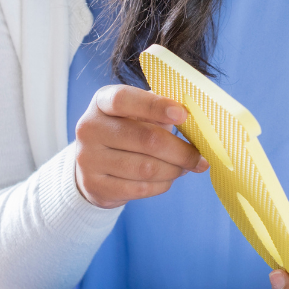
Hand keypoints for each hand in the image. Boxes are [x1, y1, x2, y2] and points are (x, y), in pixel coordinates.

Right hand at [70, 84, 206, 208]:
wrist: (95, 165)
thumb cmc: (128, 131)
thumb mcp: (139, 113)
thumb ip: (161, 109)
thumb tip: (196, 118)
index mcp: (102, 102)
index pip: (124, 99)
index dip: (155, 106)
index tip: (183, 115)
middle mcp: (89, 128)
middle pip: (145, 139)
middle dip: (180, 150)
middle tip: (200, 157)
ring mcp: (88, 159)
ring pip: (146, 168)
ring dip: (174, 170)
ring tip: (185, 167)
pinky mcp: (94, 186)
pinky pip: (140, 188)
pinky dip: (162, 184)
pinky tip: (167, 178)